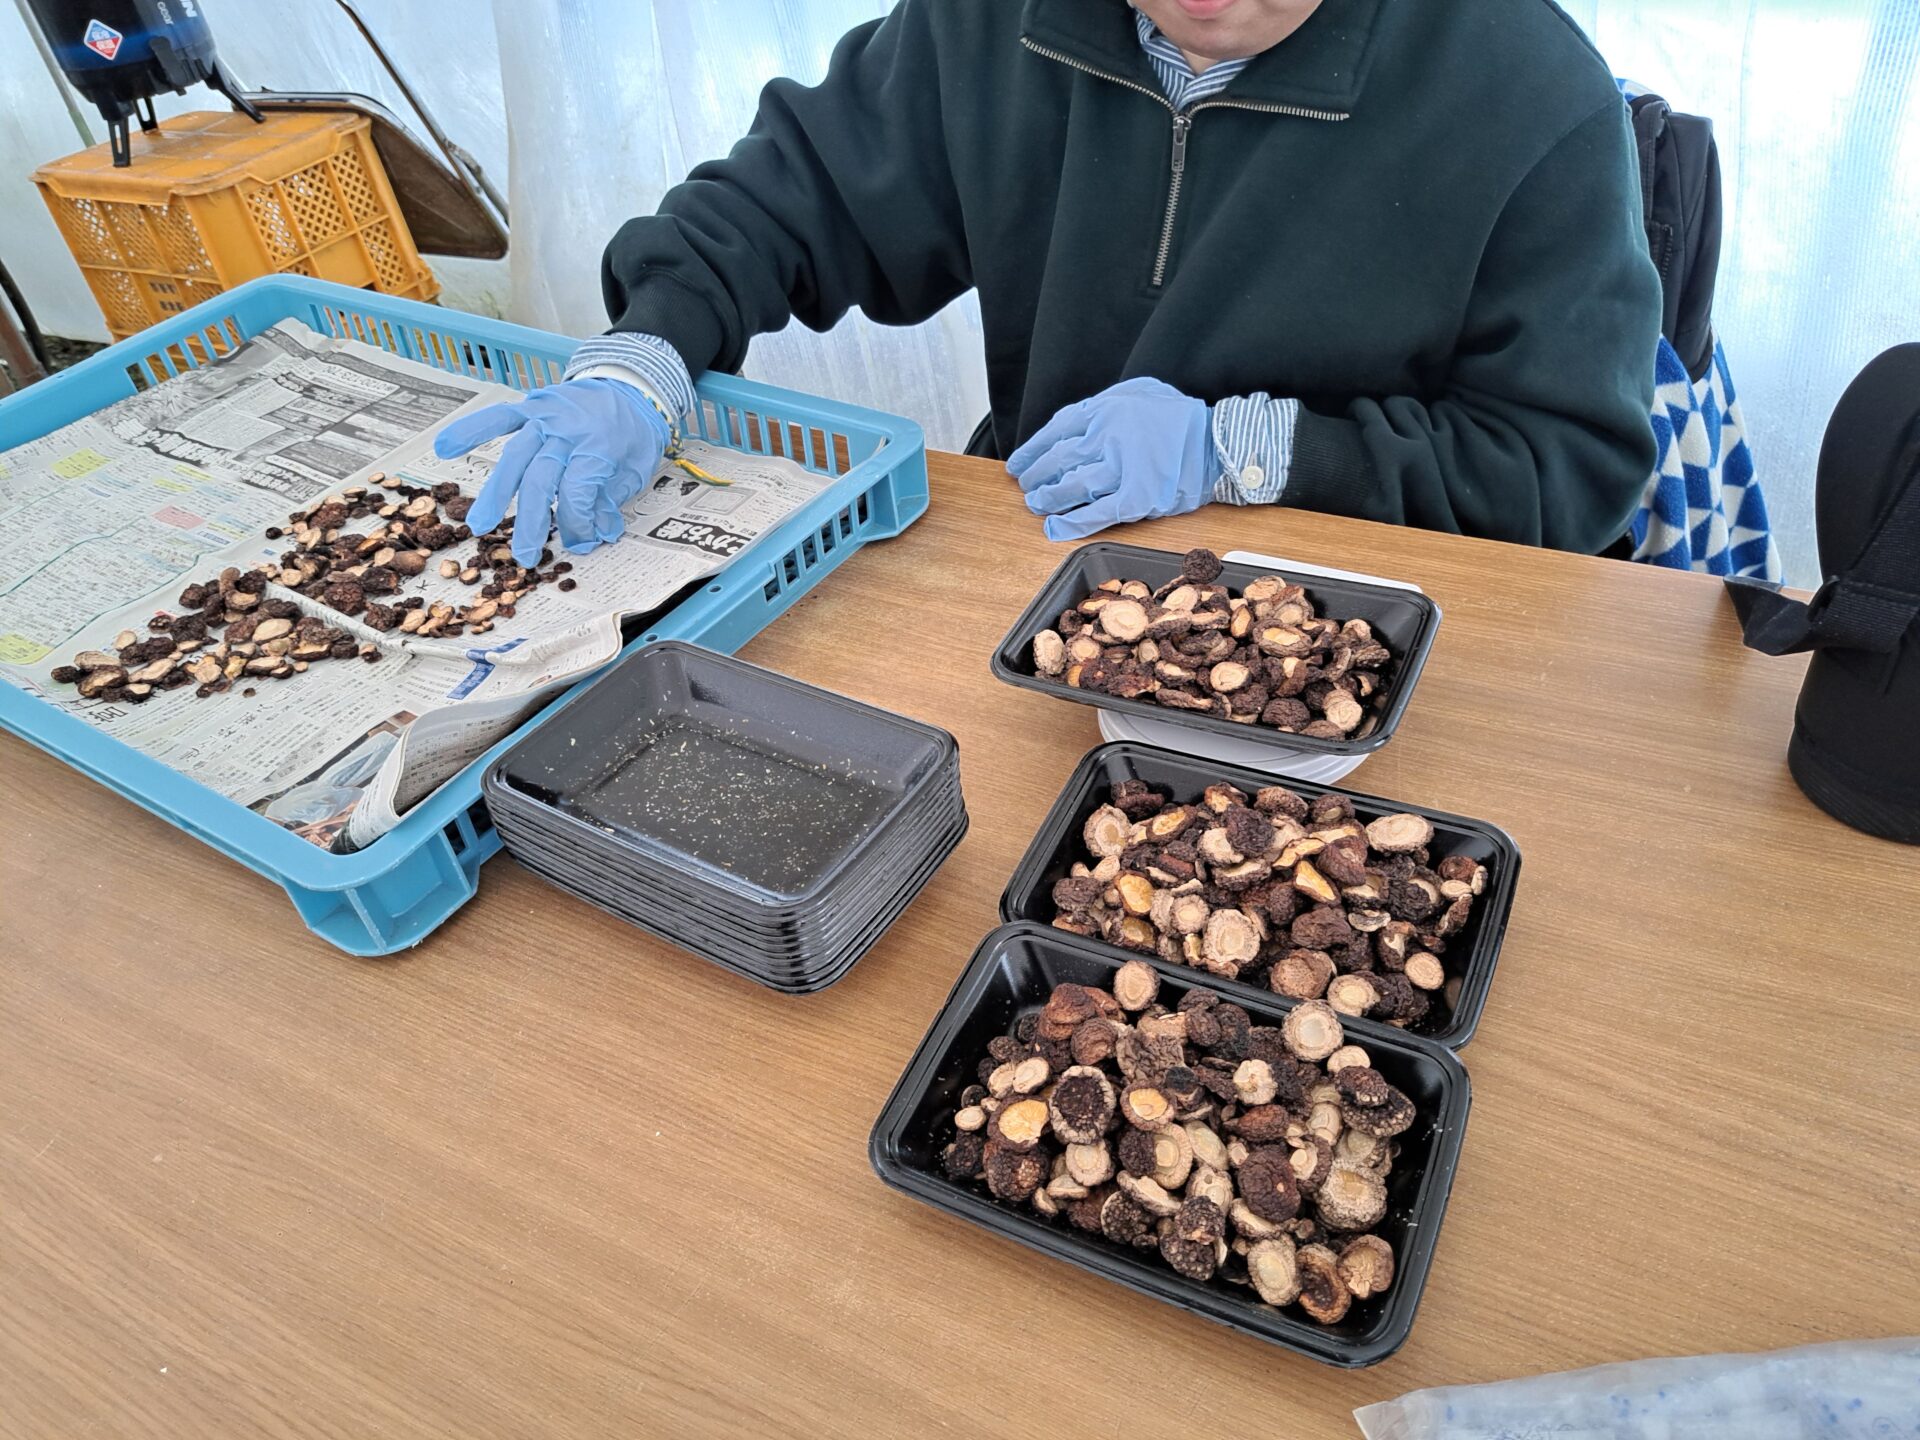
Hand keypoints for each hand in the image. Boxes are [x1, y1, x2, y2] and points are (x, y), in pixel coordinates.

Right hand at [433, 377, 671, 565]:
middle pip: (541, 479)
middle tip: (523, 557)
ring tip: (479, 526)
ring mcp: (546, 418)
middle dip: (531, 521)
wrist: (632, 387)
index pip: (577, 492)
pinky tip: (444, 448)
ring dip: (496, 493)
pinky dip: (471, 430)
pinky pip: (498, 418)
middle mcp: (568, 431)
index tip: (581, 540)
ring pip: (515, 457)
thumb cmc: (633, 434)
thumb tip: (590, 535)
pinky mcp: (530, 408)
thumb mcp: (634, 472)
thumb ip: (607, 502)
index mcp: (599, 447)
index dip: (577, 522)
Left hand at [1007, 377, 1216, 540]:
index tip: (1018, 463)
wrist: (1219, 443)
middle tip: (1027, 486)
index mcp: (1105, 410)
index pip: (1056, 431)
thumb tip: (1074, 421)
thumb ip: (1105, 402)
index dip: (1032, 450)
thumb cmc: (1180, 417)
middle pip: (1058, 461)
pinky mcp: (1137, 499)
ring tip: (1037, 504)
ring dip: (1049, 499)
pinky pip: (1096, 515)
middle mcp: (1108, 439)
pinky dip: (1072, 524)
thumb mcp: (1139, 390)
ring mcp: (1122, 470)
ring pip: (1072, 488)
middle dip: (1036, 476)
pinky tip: (1055, 529)